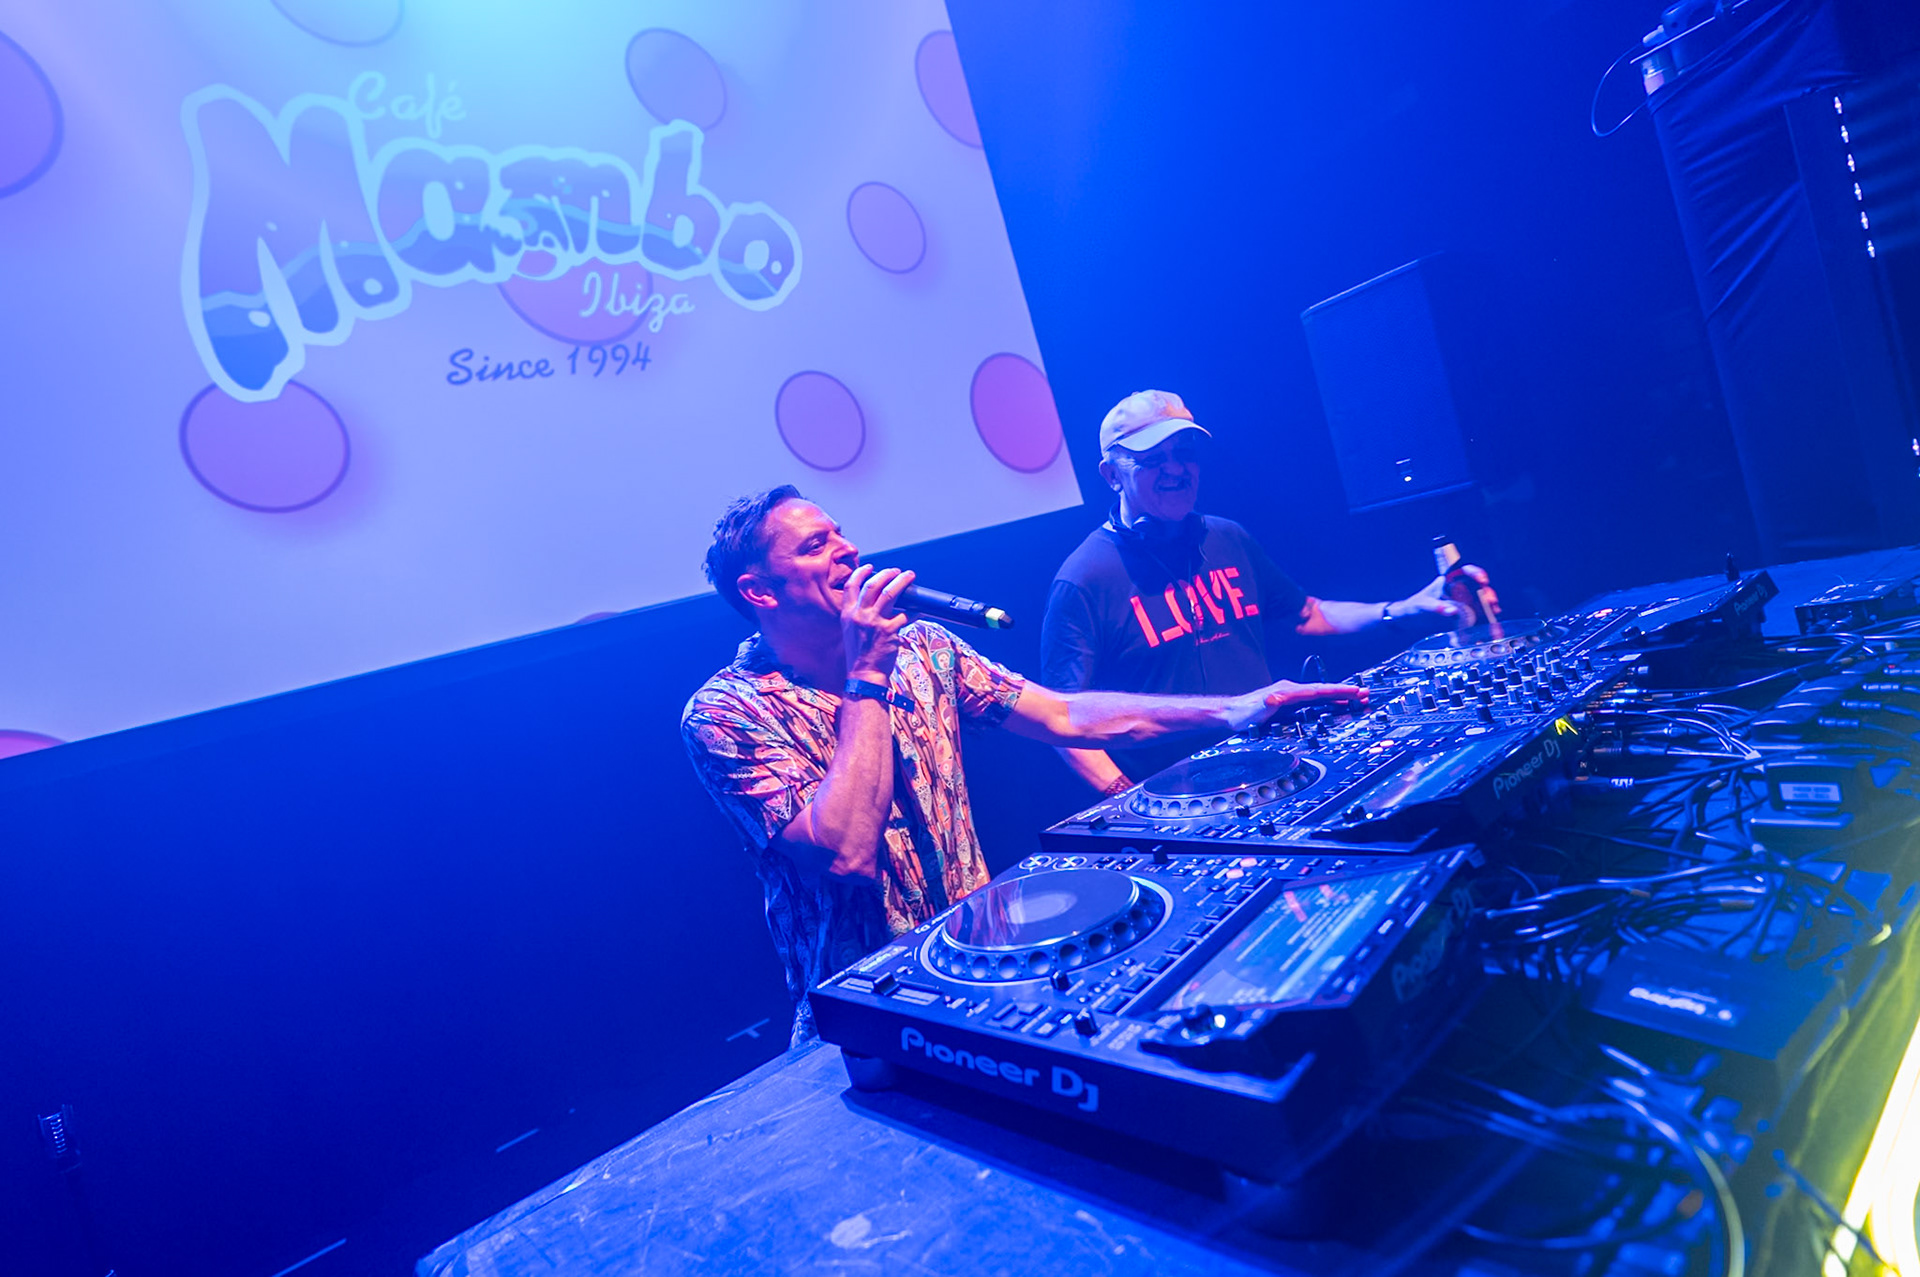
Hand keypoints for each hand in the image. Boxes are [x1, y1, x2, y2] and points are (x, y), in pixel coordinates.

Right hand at [841, 564, 914, 682]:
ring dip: (901, 581)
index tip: (870, 567)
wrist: (864, 674)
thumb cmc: (860, 653)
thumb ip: (858, 613)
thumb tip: (874, 599)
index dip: (861, 573)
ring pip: (890, 593)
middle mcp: (859, 615)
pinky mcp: (889, 631)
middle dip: (886, 573)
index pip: (851, 586)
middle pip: (873, 584)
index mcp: (848, 614)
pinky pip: (905, 614)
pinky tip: (919, 610)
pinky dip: (914, 611)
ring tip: (908, 576)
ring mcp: (874, 622)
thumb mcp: (851, 630)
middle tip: (896, 571)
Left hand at [1228, 679, 1366, 730]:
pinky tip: (1333, 706)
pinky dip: (1327, 702)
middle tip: (1365, 693)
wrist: (1229, 714)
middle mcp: (1291, 691)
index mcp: (1289, 691)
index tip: (1355, 691)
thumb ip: (1271, 701)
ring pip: (1320, 696)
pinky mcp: (1288, 704)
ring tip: (1357, 698)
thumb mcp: (1258, 707)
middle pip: (1324, 691)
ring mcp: (1290, 697)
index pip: (1319, 690)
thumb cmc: (1243, 712)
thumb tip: (1281, 697)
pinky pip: (1314, 702)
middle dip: (1345, 692)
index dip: (1338, 691)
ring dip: (1338, 697)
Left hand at [1396, 566, 1499, 620]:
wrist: (1408, 620)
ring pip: (1479, 603)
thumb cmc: (1414, 606)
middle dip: (1487, 594)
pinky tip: (1491, 626)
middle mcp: (1458, 590)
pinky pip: (1474, 618)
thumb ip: (1436, 607)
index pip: (1465, 572)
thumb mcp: (1423, 605)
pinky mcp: (1461, 617)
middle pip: (1478, 588)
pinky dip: (1482, 622)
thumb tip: (1453, 611)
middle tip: (1491, 602)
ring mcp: (1461, 603)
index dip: (1476, 573)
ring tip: (1494, 614)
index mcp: (1448, 581)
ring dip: (1488, 608)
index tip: (1482, 580)